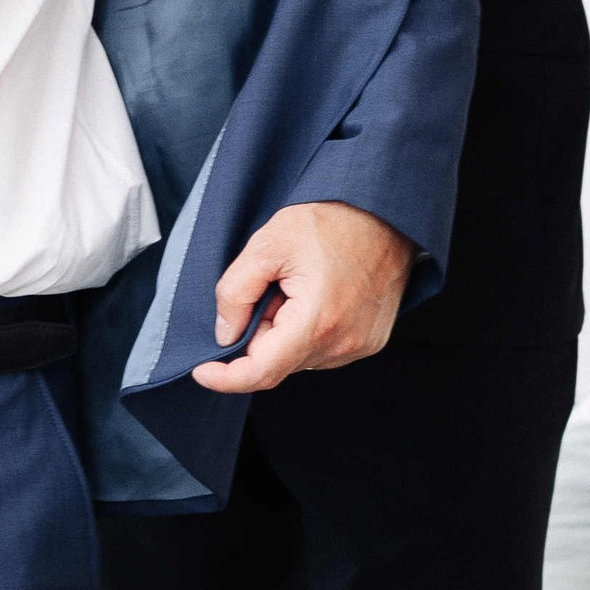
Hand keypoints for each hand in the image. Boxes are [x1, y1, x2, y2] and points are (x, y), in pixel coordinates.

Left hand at [193, 202, 415, 394]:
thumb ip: (235, 293)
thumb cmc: (334, 221)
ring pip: (298, 358)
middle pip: (278, 363)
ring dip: (284, 333)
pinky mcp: (370, 342)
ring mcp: (360, 346)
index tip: (202, 371)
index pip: (261, 372)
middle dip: (260, 334)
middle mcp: (343, 343)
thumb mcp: (267, 245)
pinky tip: (317, 297)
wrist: (386, 211)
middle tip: (270, 290)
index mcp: (317, 322)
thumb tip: (225, 334)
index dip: (226, 378)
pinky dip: (307, 332)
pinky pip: (322, 351)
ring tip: (299, 288)